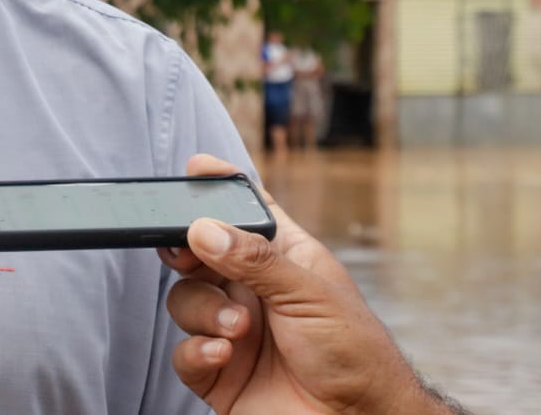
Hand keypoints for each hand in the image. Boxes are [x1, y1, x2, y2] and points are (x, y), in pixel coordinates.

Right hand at [159, 154, 461, 414]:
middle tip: (186, 253)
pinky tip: (224, 353)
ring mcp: (232, 330)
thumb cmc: (357, 356)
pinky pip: (183, 350)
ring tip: (237, 329)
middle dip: (187, 250)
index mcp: (282, 260)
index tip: (195, 168)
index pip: (246, 212)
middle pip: (199, 252)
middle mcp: (252, 290)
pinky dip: (196, 349)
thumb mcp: (312, 295)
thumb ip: (255, 260)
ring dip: (204, 310)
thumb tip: (203, 228)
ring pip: (184, 299)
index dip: (221, 188)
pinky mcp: (217, 370)